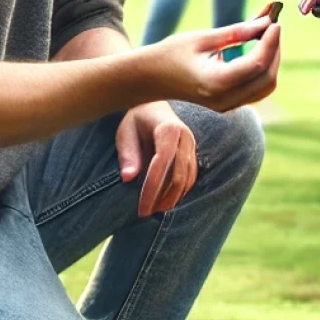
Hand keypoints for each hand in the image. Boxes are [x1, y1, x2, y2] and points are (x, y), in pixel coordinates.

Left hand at [117, 101, 196, 216]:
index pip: (162, 163)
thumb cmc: (136, 120)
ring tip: (155, 210)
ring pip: (187, 178)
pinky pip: (191, 176)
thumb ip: (127, 153)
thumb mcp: (125, 132)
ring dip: (173, 198)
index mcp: (168, 129)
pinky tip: (166, 201)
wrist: (154, 106)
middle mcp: (185, 137)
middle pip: (178, 175)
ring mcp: (192, 145)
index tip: (141, 207)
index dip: (152, 187)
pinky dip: (180, 191)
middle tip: (145, 213)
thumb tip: (128, 177)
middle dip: (162, 198)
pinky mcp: (193, 153)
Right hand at [148, 16, 281, 113]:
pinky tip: (257, 49)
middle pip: (267, 77)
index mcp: (216, 82)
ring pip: (265, 86)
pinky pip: (256, 90)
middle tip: (271, 26)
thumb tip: (266, 22)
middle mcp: (225, 99)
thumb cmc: (171, 54)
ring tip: (265, 35)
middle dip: (274, 50)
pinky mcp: (228, 105)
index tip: (274, 22)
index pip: (256, 64)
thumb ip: (236, 32)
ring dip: (271, 61)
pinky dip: (262, 70)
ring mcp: (227, 106)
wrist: (150, 79)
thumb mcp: (202, 38)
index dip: (271, 42)